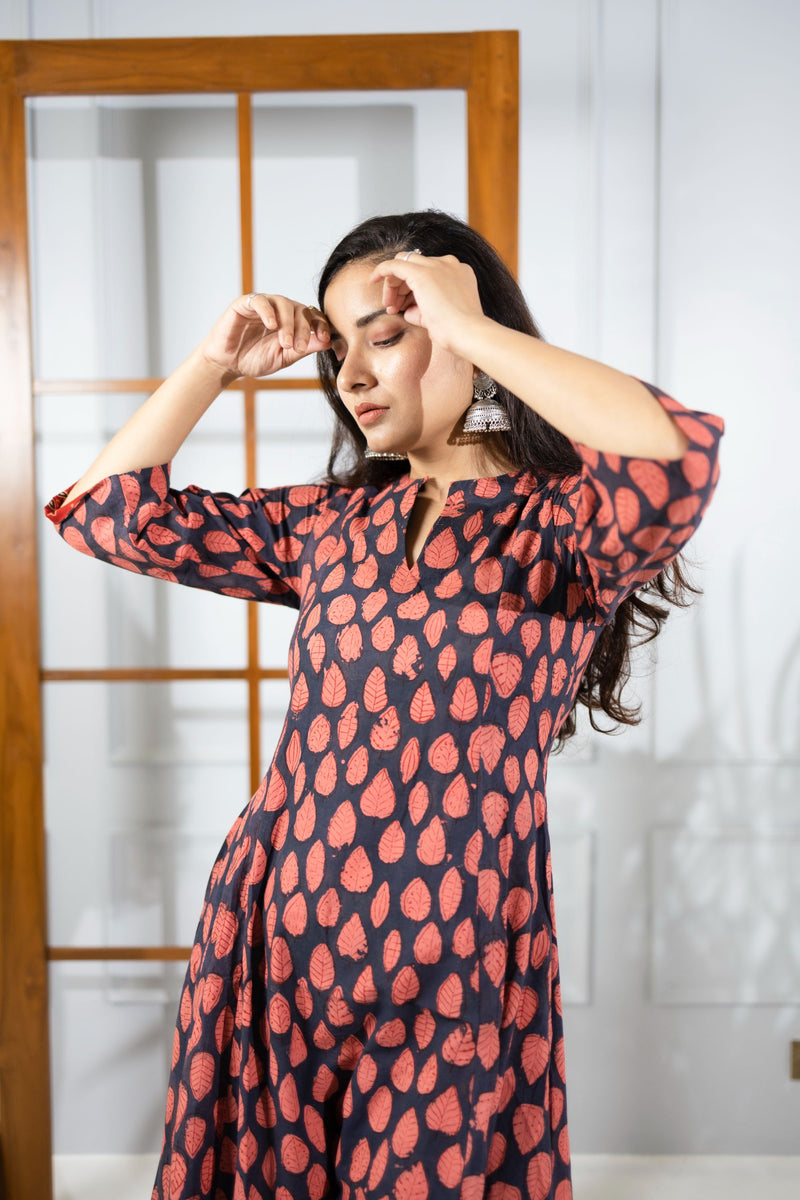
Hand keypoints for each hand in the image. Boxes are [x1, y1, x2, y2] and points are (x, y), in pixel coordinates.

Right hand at [199, 294, 330, 380]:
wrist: (227, 364)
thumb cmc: (254, 359)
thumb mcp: (284, 358)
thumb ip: (304, 349)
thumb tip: (328, 342)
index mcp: (292, 321)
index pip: (312, 316)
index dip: (321, 325)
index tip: (324, 338)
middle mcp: (279, 310)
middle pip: (300, 309)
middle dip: (303, 329)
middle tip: (299, 347)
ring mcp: (263, 305)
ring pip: (283, 303)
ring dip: (288, 323)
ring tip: (285, 343)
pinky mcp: (245, 303)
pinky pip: (260, 301)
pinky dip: (268, 312)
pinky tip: (271, 326)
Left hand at [369, 253, 485, 355]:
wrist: (467, 333)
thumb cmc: (457, 331)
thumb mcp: (440, 316)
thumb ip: (423, 309)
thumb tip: (407, 310)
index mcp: (458, 273)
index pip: (429, 273)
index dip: (412, 289)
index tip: (404, 306)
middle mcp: (449, 264)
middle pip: (416, 266)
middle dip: (401, 286)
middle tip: (393, 307)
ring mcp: (436, 266)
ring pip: (404, 265)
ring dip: (393, 285)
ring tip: (389, 307)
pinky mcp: (421, 272)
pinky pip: (394, 265)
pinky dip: (381, 271)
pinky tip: (372, 280)